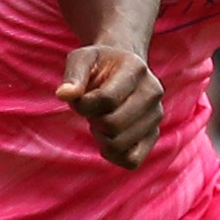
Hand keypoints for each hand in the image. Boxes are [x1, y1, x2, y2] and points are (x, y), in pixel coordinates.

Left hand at [57, 43, 163, 170]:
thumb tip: (64, 95)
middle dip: (93, 121)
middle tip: (93, 111)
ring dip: (102, 137)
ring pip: (120, 145)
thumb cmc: (98, 65)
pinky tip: (108, 138)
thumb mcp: (81, 59)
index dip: (83, 105)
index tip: (79, 99)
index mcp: (136, 68)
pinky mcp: (153, 134)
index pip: (106, 99)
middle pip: (113, 124)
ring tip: (102, 120)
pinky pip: (131, 160)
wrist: (122, 68)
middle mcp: (153, 91)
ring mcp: (156, 115)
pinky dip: (113, 155)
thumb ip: (72, 75)